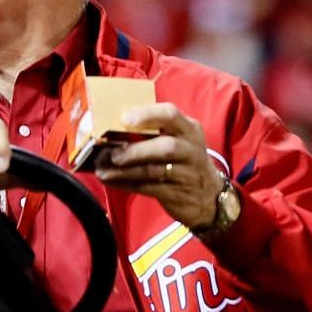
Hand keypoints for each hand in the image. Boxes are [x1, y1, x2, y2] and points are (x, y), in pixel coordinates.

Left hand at [93, 103, 225, 228]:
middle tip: (113, 154)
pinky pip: (148, 188)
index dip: (147, 115)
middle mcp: (190, 149)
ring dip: (125, 171)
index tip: (124, 119)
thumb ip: (152, 131)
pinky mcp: (177, 194)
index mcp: (188, 129)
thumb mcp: (178, 139)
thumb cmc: (183, 160)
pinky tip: (110, 181)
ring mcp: (186, 173)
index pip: (170, 115)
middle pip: (166, 147)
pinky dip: (126, 184)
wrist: (209, 196)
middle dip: (136, 150)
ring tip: (103, 171)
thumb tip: (109, 126)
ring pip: (154, 171)